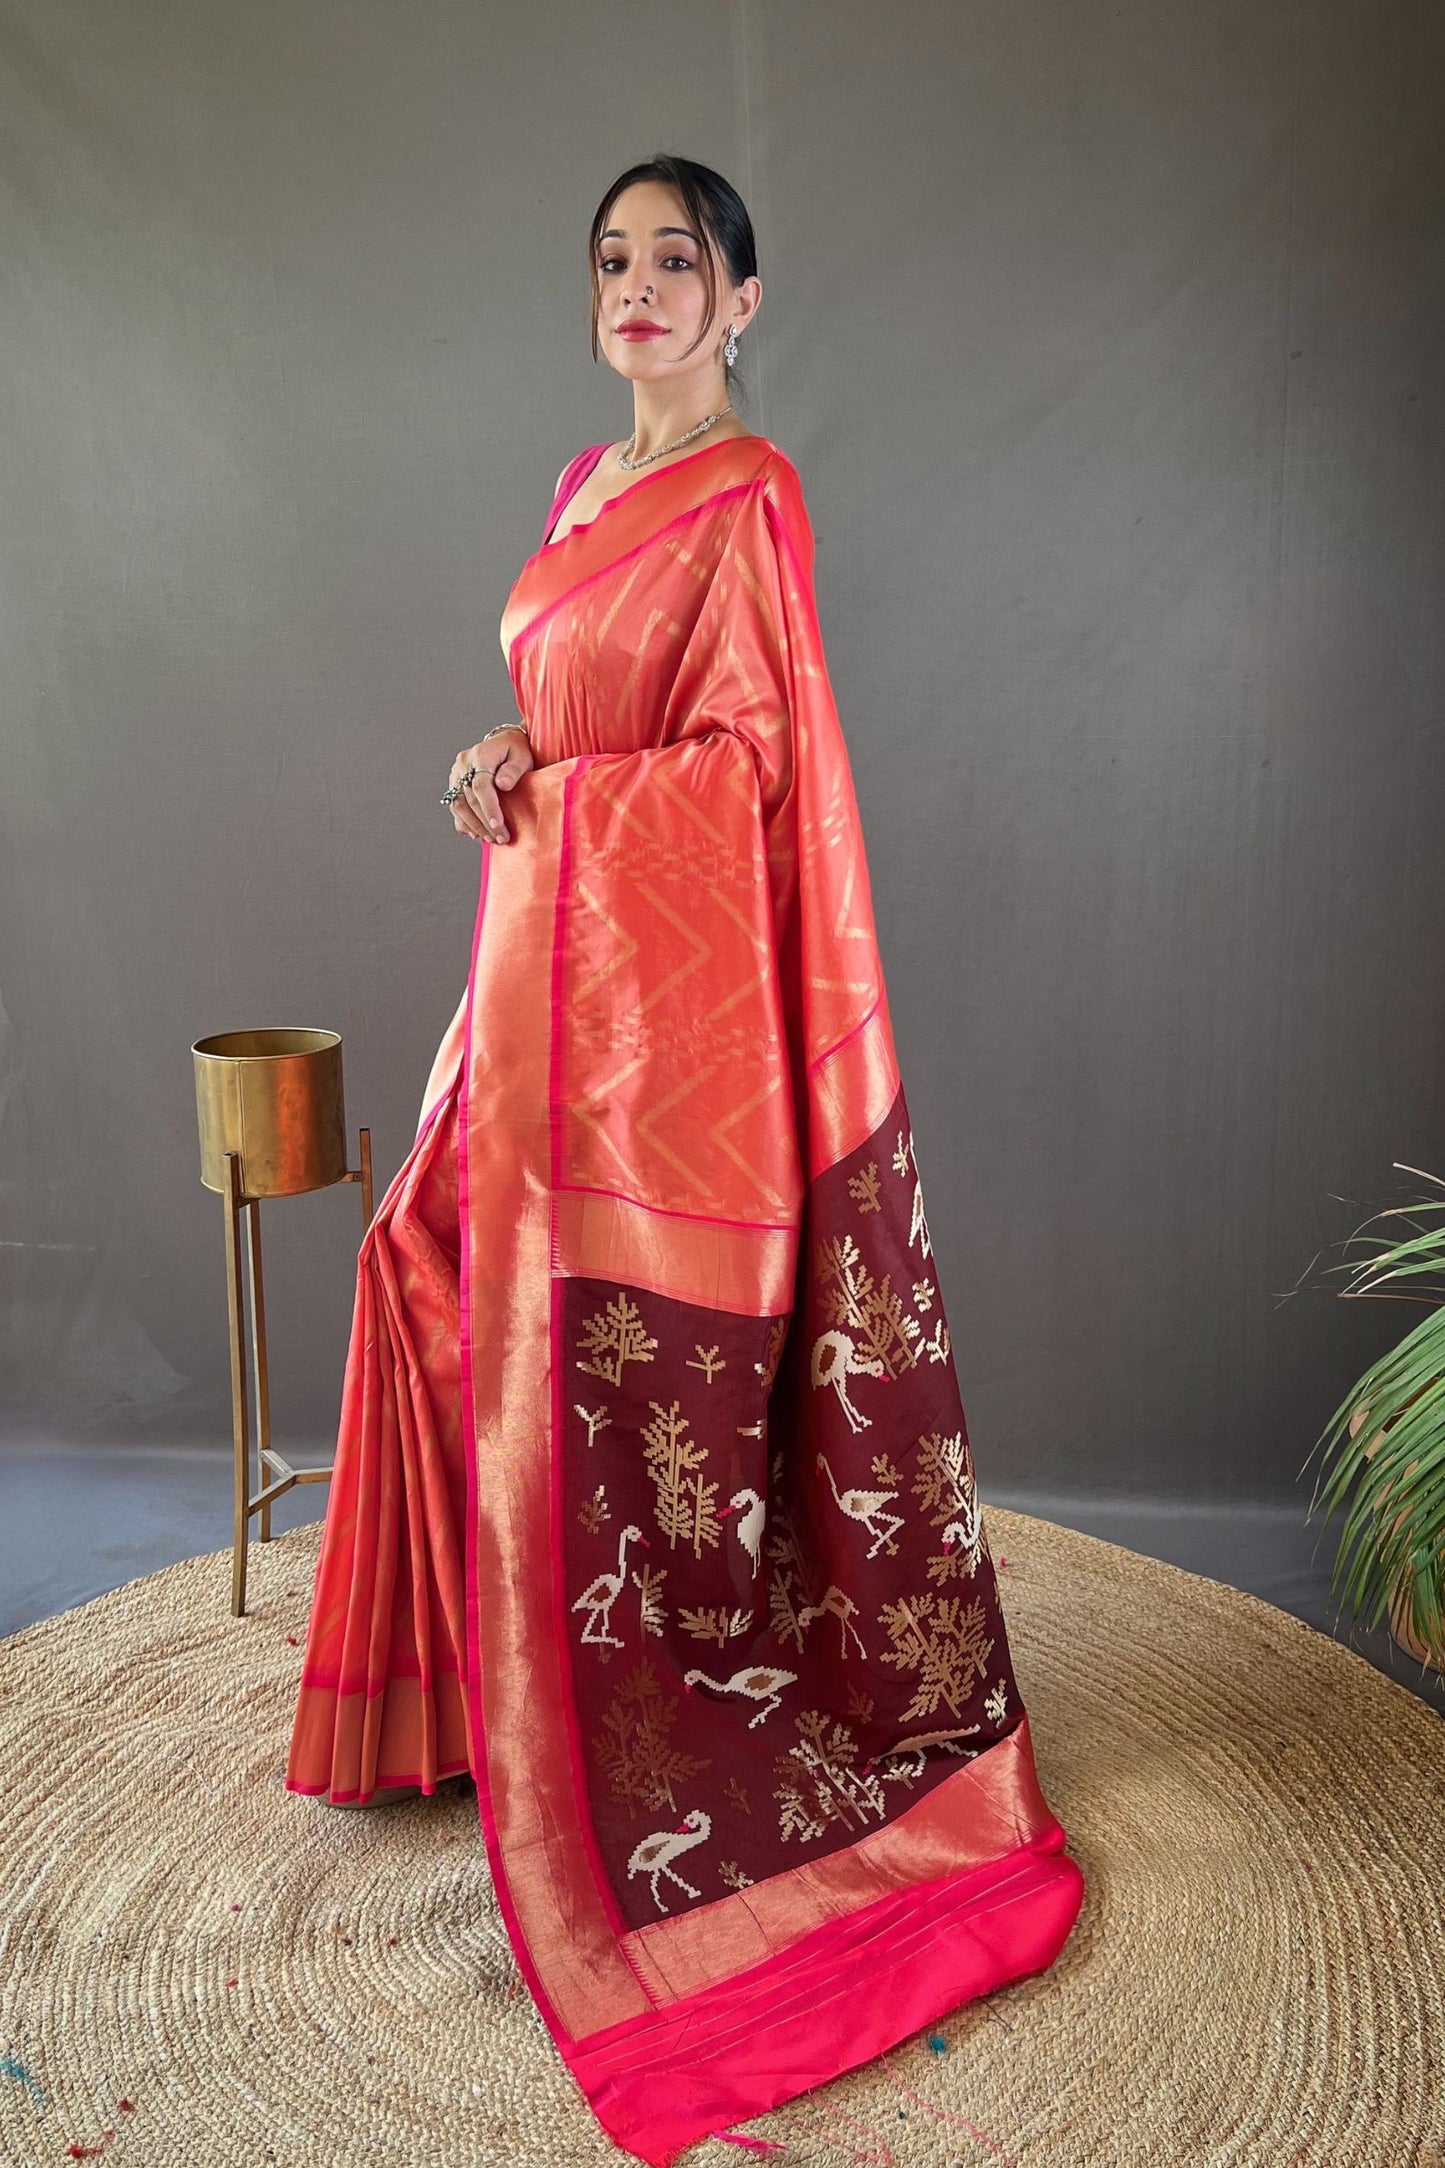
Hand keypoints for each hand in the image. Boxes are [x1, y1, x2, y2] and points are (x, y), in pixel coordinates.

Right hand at [446, 728, 534, 844]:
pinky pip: (454, 806)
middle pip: (469, 799)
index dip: (489, 808)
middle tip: (501, 838)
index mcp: (481, 755)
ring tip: (491, 838)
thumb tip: (503, 785)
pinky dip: (465, 822)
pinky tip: (477, 833)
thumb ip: (514, 770)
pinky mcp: (454, 783)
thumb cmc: (516, 751)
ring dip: (474, 826)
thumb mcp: (522, 757)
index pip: (481, 786)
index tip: (498, 826)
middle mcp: (464, 764)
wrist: (504, 744)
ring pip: (458, 805)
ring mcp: (456, 774)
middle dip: (485, 823)